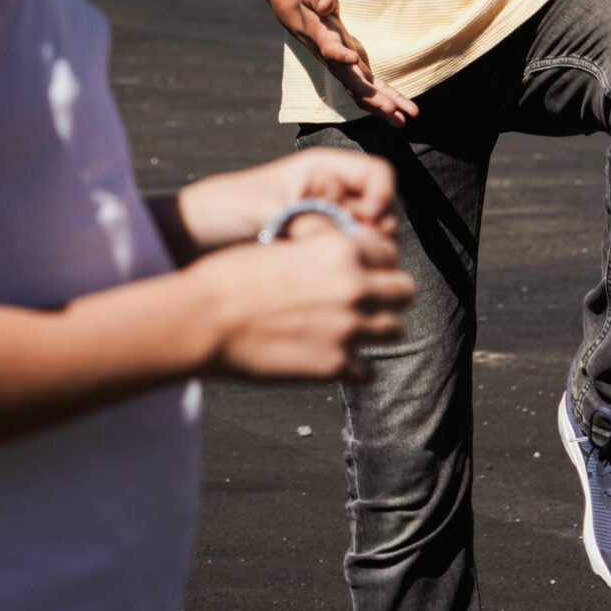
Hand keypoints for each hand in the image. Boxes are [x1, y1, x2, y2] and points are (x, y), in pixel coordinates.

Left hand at [170, 150, 399, 253]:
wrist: (188, 237)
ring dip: (362, 256)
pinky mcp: (317, 256)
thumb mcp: (269, 208)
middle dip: (378, 232)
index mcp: (322, 170)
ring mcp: (327, 226)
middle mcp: (331, 195)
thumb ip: (315, 220)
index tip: (367, 221)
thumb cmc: (222, 209)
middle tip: (351, 253)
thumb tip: (359, 241)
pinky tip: (325, 285)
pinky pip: (348, 264)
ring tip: (331, 269)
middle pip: (384, 211)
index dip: (382, 196)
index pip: (378, 174)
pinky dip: (346, 273)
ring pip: (371, 242)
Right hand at [205, 229, 413, 384]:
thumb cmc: (232, 276)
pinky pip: (370, 371)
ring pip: (395, 329)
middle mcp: (353, 287)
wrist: (205, 319)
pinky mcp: (333, 367)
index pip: (390, 252)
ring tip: (356, 329)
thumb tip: (335, 245)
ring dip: (379, 328)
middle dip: (389, 294)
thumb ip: (320, 246)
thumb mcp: (284, 239)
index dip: (379, 260)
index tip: (367, 269)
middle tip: (368, 299)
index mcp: (340, 250)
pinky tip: (340, 359)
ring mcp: (347, 329)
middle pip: (405, 290)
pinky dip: (359, 367)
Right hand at [286, 0, 418, 123]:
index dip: (339, 55)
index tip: (351, 58)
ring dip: (384, 107)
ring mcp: (346, 69)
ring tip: (404, 121)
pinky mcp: (358, 71)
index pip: (330, 50)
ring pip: (364, 94)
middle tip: (390, 110)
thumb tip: (326, 4)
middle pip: (351, 84)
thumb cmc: (310, 1)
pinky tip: (407, 112)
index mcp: (324, 40)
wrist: (304, 18)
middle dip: (370, 97)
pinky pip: (375, 88)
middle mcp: (335, 61)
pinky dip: (391, 99)